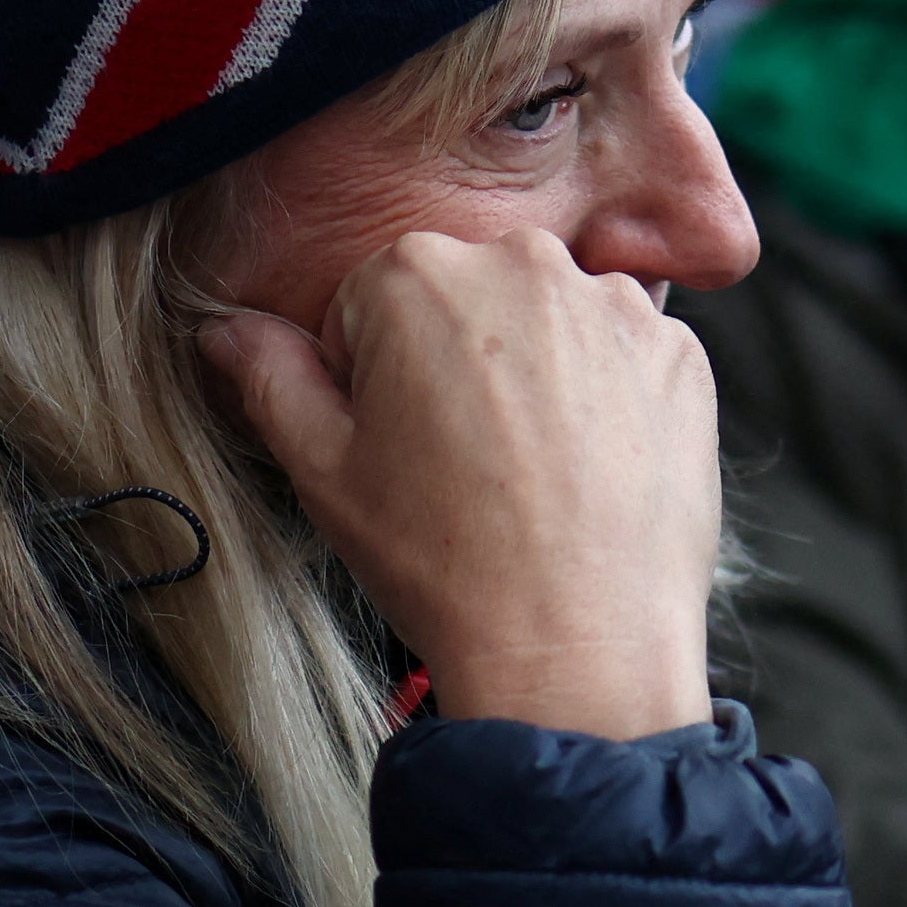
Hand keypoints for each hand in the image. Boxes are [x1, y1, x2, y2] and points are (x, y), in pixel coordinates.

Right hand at [196, 229, 719, 740]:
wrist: (576, 645)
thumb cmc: (442, 563)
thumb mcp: (325, 472)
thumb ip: (271, 378)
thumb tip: (226, 329)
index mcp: (416, 274)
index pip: (370, 301)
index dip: (372, 380)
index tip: (397, 446)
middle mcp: (523, 261)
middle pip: (467, 296)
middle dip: (455, 359)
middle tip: (462, 464)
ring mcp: (614, 303)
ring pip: (550, 320)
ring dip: (536, 372)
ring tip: (530, 473)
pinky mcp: (680, 352)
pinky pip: (626, 354)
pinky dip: (608, 399)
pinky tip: (589, 471)